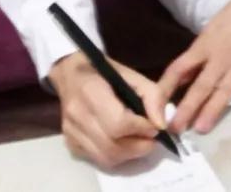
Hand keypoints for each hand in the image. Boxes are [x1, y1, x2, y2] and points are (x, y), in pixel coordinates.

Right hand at [49, 51, 168, 169]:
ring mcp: (71, 131)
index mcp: (90, 90)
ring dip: (129, 154)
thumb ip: (152, 95)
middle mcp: (77, 114)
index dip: (141, 128)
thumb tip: (161, 124)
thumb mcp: (132, 74)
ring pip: (106, 157)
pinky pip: (97, 159)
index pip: (118, 122)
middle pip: (113, 146)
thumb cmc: (102, 71)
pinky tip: (121, 143)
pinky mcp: (70, 143)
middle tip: (151, 137)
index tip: (154, 125)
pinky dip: (115, 156)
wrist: (69, 74)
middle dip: (139, 146)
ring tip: (139, 141)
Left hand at [157, 0, 230, 134]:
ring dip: (213, 110)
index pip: (178, 69)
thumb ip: (197, 55)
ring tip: (202, 128)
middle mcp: (219, 58)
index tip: (157, 105)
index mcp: (204, 46)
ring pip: (224, 91)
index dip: (166, 88)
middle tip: (176, 128)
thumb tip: (182, 77)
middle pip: (200, 86)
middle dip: (187, 108)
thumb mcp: (210, 30)